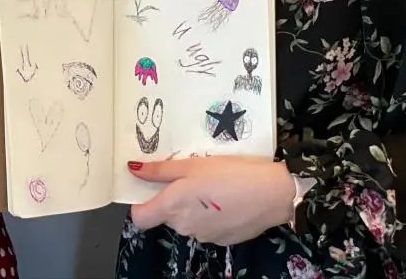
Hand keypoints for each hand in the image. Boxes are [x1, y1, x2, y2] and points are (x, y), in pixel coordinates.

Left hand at [128, 156, 296, 244]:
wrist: (273, 193)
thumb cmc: (229, 173)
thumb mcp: (192, 164)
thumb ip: (160, 170)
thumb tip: (132, 169)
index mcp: (172, 207)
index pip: (140, 218)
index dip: (139, 204)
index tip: (148, 189)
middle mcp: (184, 227)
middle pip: (165, 216)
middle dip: (170, 200)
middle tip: (188, 178)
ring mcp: (204, 236)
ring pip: (186, 222)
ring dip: (191, 208)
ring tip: (210, 187)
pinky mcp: (222, 240)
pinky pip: (205, 227)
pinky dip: (209, 216)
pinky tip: (224, 200)